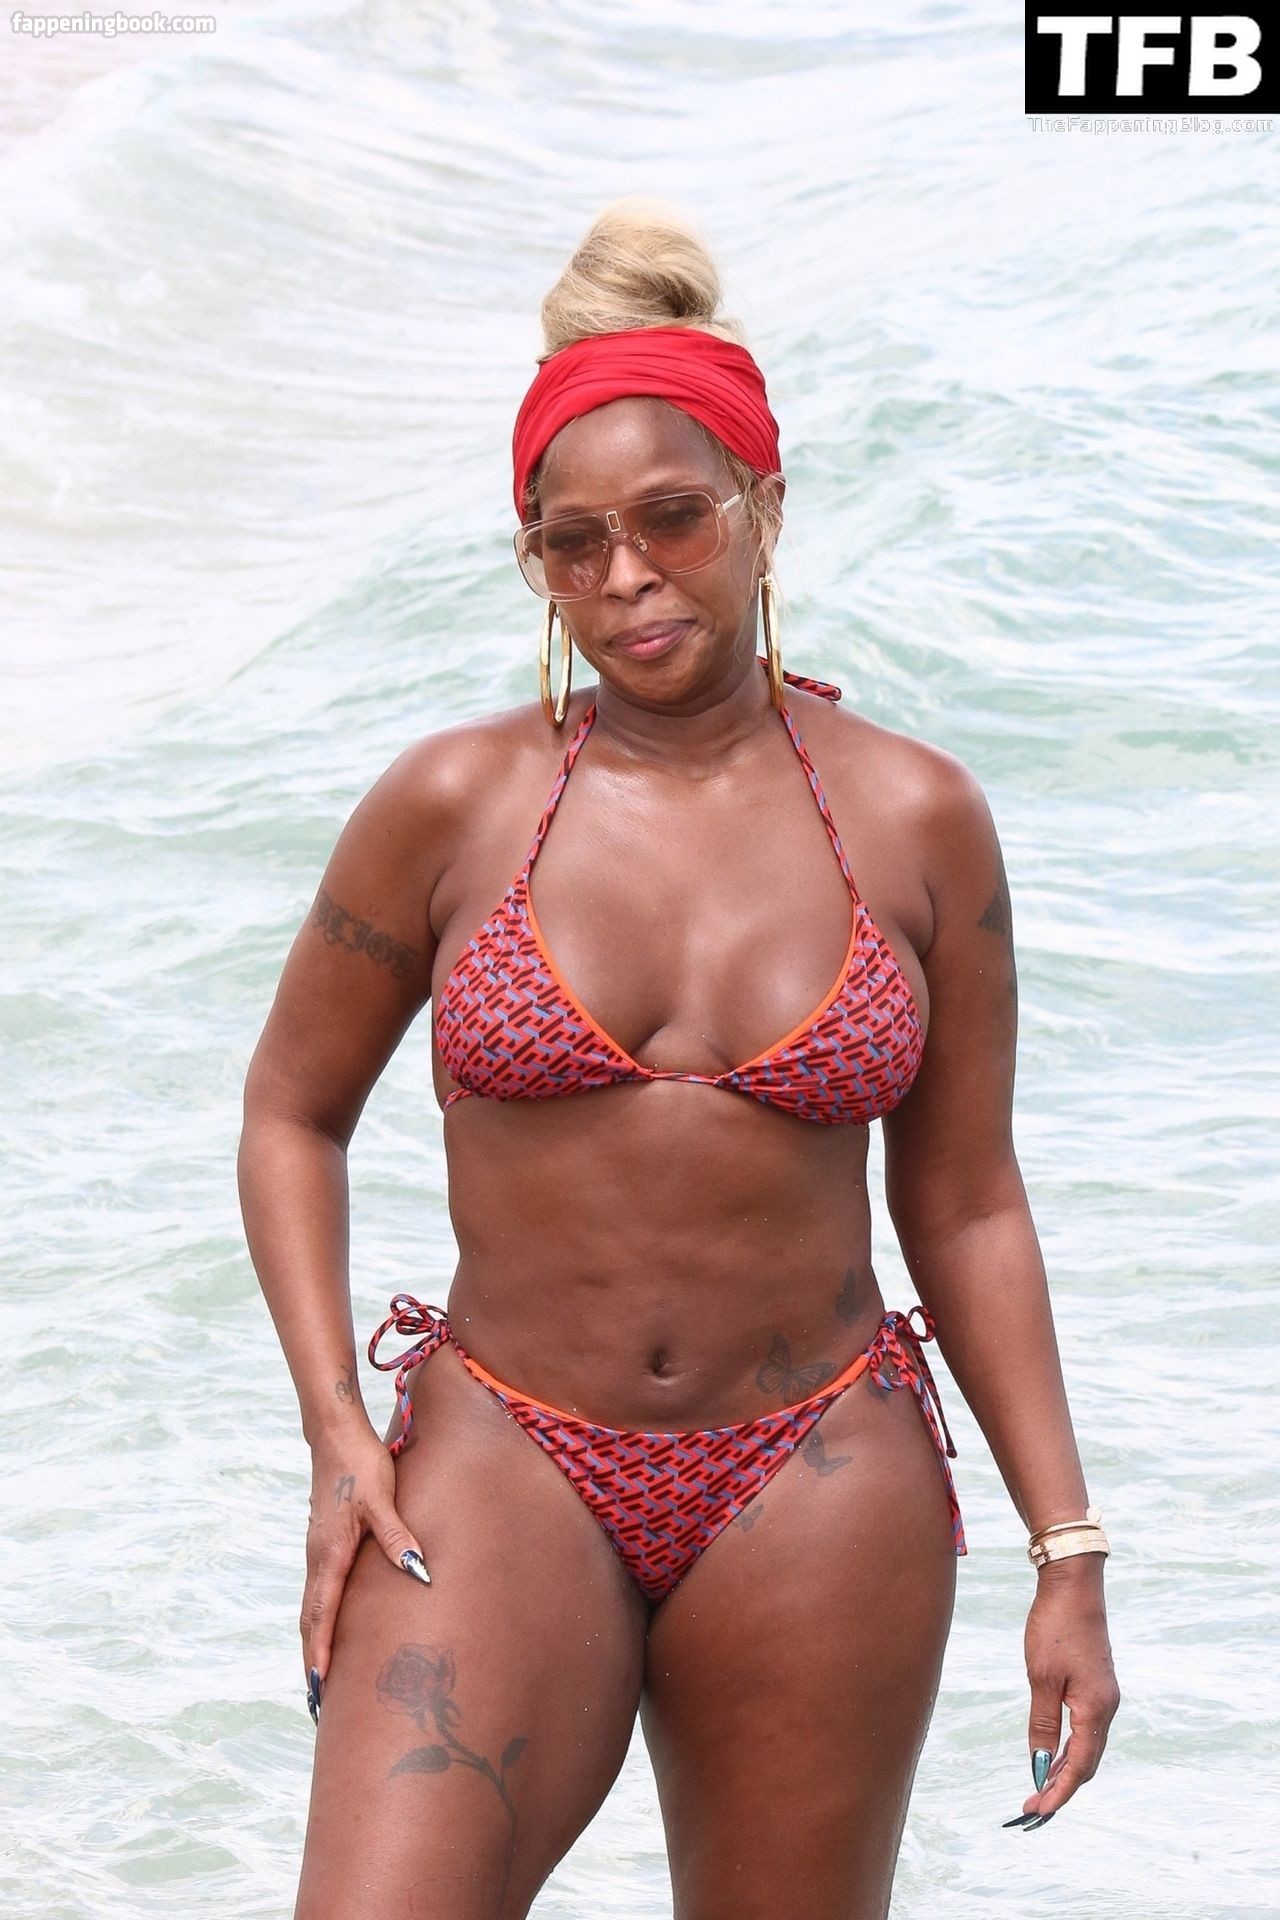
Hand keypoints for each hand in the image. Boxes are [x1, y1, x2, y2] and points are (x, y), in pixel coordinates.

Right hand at [301, 1423, 430, 1721]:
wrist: (335, 1433)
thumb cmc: (361, 1464)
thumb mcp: (383, 1499)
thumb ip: (398, 1536)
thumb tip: (418, 1573)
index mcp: (330, 1554)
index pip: (322, 1615)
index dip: (320, 1653)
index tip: (319, 1689)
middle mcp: (318, 1558)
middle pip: (310, 1621)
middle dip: (312, 1661)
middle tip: (316, 1702)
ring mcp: (318, 1551)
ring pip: (312, 1608)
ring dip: (314, 1643)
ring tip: (319, 1678)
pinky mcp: (324, 1542)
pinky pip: (318, 1592)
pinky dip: (319, 1620)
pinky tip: (328, 1628)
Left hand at [1004, 1557, 1120, 1829]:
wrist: (1074, 1584)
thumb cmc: (1055, 1627)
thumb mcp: (1041, 1677)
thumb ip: (1042, 1722)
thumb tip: (1039, 1761)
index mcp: (1095, 1709)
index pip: (1078, 1767)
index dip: (1058, 1793)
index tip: (1035, 1811)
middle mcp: (1107, 1708)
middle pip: (1087, 1763)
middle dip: (1061, 1788)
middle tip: (1032, 1806)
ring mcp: (1104, 1695)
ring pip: (1087, 1747)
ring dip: (1065, 1769)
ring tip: (1039, 1786)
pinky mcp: (1097, 1684)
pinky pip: (1086, 1728)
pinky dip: (1069, 1747)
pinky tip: (1051, 1751)